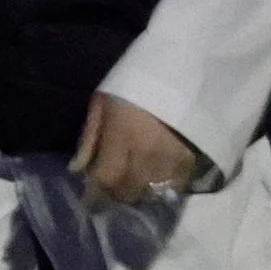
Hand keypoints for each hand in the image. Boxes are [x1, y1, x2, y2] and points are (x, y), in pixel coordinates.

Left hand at [70, 92, 203, 206]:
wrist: (180, 70)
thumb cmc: (134, 85)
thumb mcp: (103, 104)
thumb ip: (90, 139)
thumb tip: (78, 170)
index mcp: (121, 139)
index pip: (105, 180)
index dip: (96, 195)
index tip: (92, 199)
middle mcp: (146, 155)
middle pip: (129, 192)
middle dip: (118, 192)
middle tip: (115, 185)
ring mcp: (171, 158)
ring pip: (152, 192)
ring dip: (141, 190)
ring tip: (137, 182)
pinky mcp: (192, 157)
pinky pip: (176, 184)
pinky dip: (166, 184)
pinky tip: (161, 175)